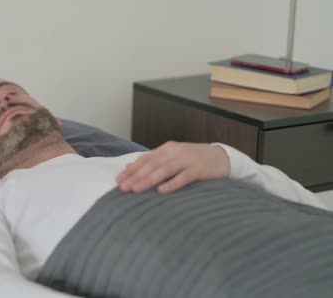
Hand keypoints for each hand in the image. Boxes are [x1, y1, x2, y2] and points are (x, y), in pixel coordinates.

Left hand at [116, 141, 230, 193]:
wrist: (223, 158)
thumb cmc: (194, 160)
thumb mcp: (173, 157)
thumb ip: (154, 162)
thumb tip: (130, 167)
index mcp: (166, 149)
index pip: (144, 159)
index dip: (130, 170)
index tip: (117, 180)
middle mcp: (175, 152)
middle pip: (151, 165)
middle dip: (135, 176)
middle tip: (122, 187)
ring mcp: (187, 160)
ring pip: (164, 170)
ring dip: (148, 180)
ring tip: (136, 189)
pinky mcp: (199, 169)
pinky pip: (184, 177)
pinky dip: (172, 184)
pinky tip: (162, 191)